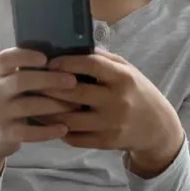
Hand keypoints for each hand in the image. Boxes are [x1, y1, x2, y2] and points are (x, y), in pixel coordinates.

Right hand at [0, 48, 79, 188]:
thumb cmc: (10, 102)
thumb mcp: (11, 84)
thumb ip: (30, 72)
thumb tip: (67, 60)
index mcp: (1, 74)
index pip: (5, 58)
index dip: (25, 56)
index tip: (45, 58)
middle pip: (21, 80)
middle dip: (49, 80)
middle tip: (72, 81)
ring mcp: (1, 112)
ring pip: (28, 106)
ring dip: (55, 105)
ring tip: (76, 105)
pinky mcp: (7, 133)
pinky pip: (29, 131)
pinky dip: (48, 131)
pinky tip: (64, 128)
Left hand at [44, 50, 184, 175]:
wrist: (157, 127)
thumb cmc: (136, 92)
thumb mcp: (126, 70)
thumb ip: (102, 59)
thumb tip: (70, 48)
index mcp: (123, 78)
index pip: (90, 65)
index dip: (66, 62)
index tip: (49, 62)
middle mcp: (117, 101)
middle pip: (74, 93)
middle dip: (49, 87)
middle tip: (32, 82)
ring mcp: (111, 124)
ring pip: (69, 119)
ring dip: (47, 112)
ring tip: (33, 103)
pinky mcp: (106, 142)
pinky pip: (74, 137)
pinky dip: (58, 129)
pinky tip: (48, 121)